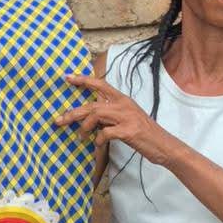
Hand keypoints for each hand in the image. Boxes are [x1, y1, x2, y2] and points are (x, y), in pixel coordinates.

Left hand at [55, 74, 182, 166]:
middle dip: (73, 112)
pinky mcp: (128, 131)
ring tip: (80, 137)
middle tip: (58, 120)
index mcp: (123, 100)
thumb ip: (109, 115)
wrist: (164, 145)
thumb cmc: (143, 133)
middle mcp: (124, 105)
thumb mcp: (126, 118)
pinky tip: (97, 144)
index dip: (83, 79)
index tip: (67, 77)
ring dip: (84, 127)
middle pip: (92, 104)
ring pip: (96, 115)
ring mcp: (127, 117)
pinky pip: (105, 133)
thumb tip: (89, 117)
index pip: (101, 84)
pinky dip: (98, 139)